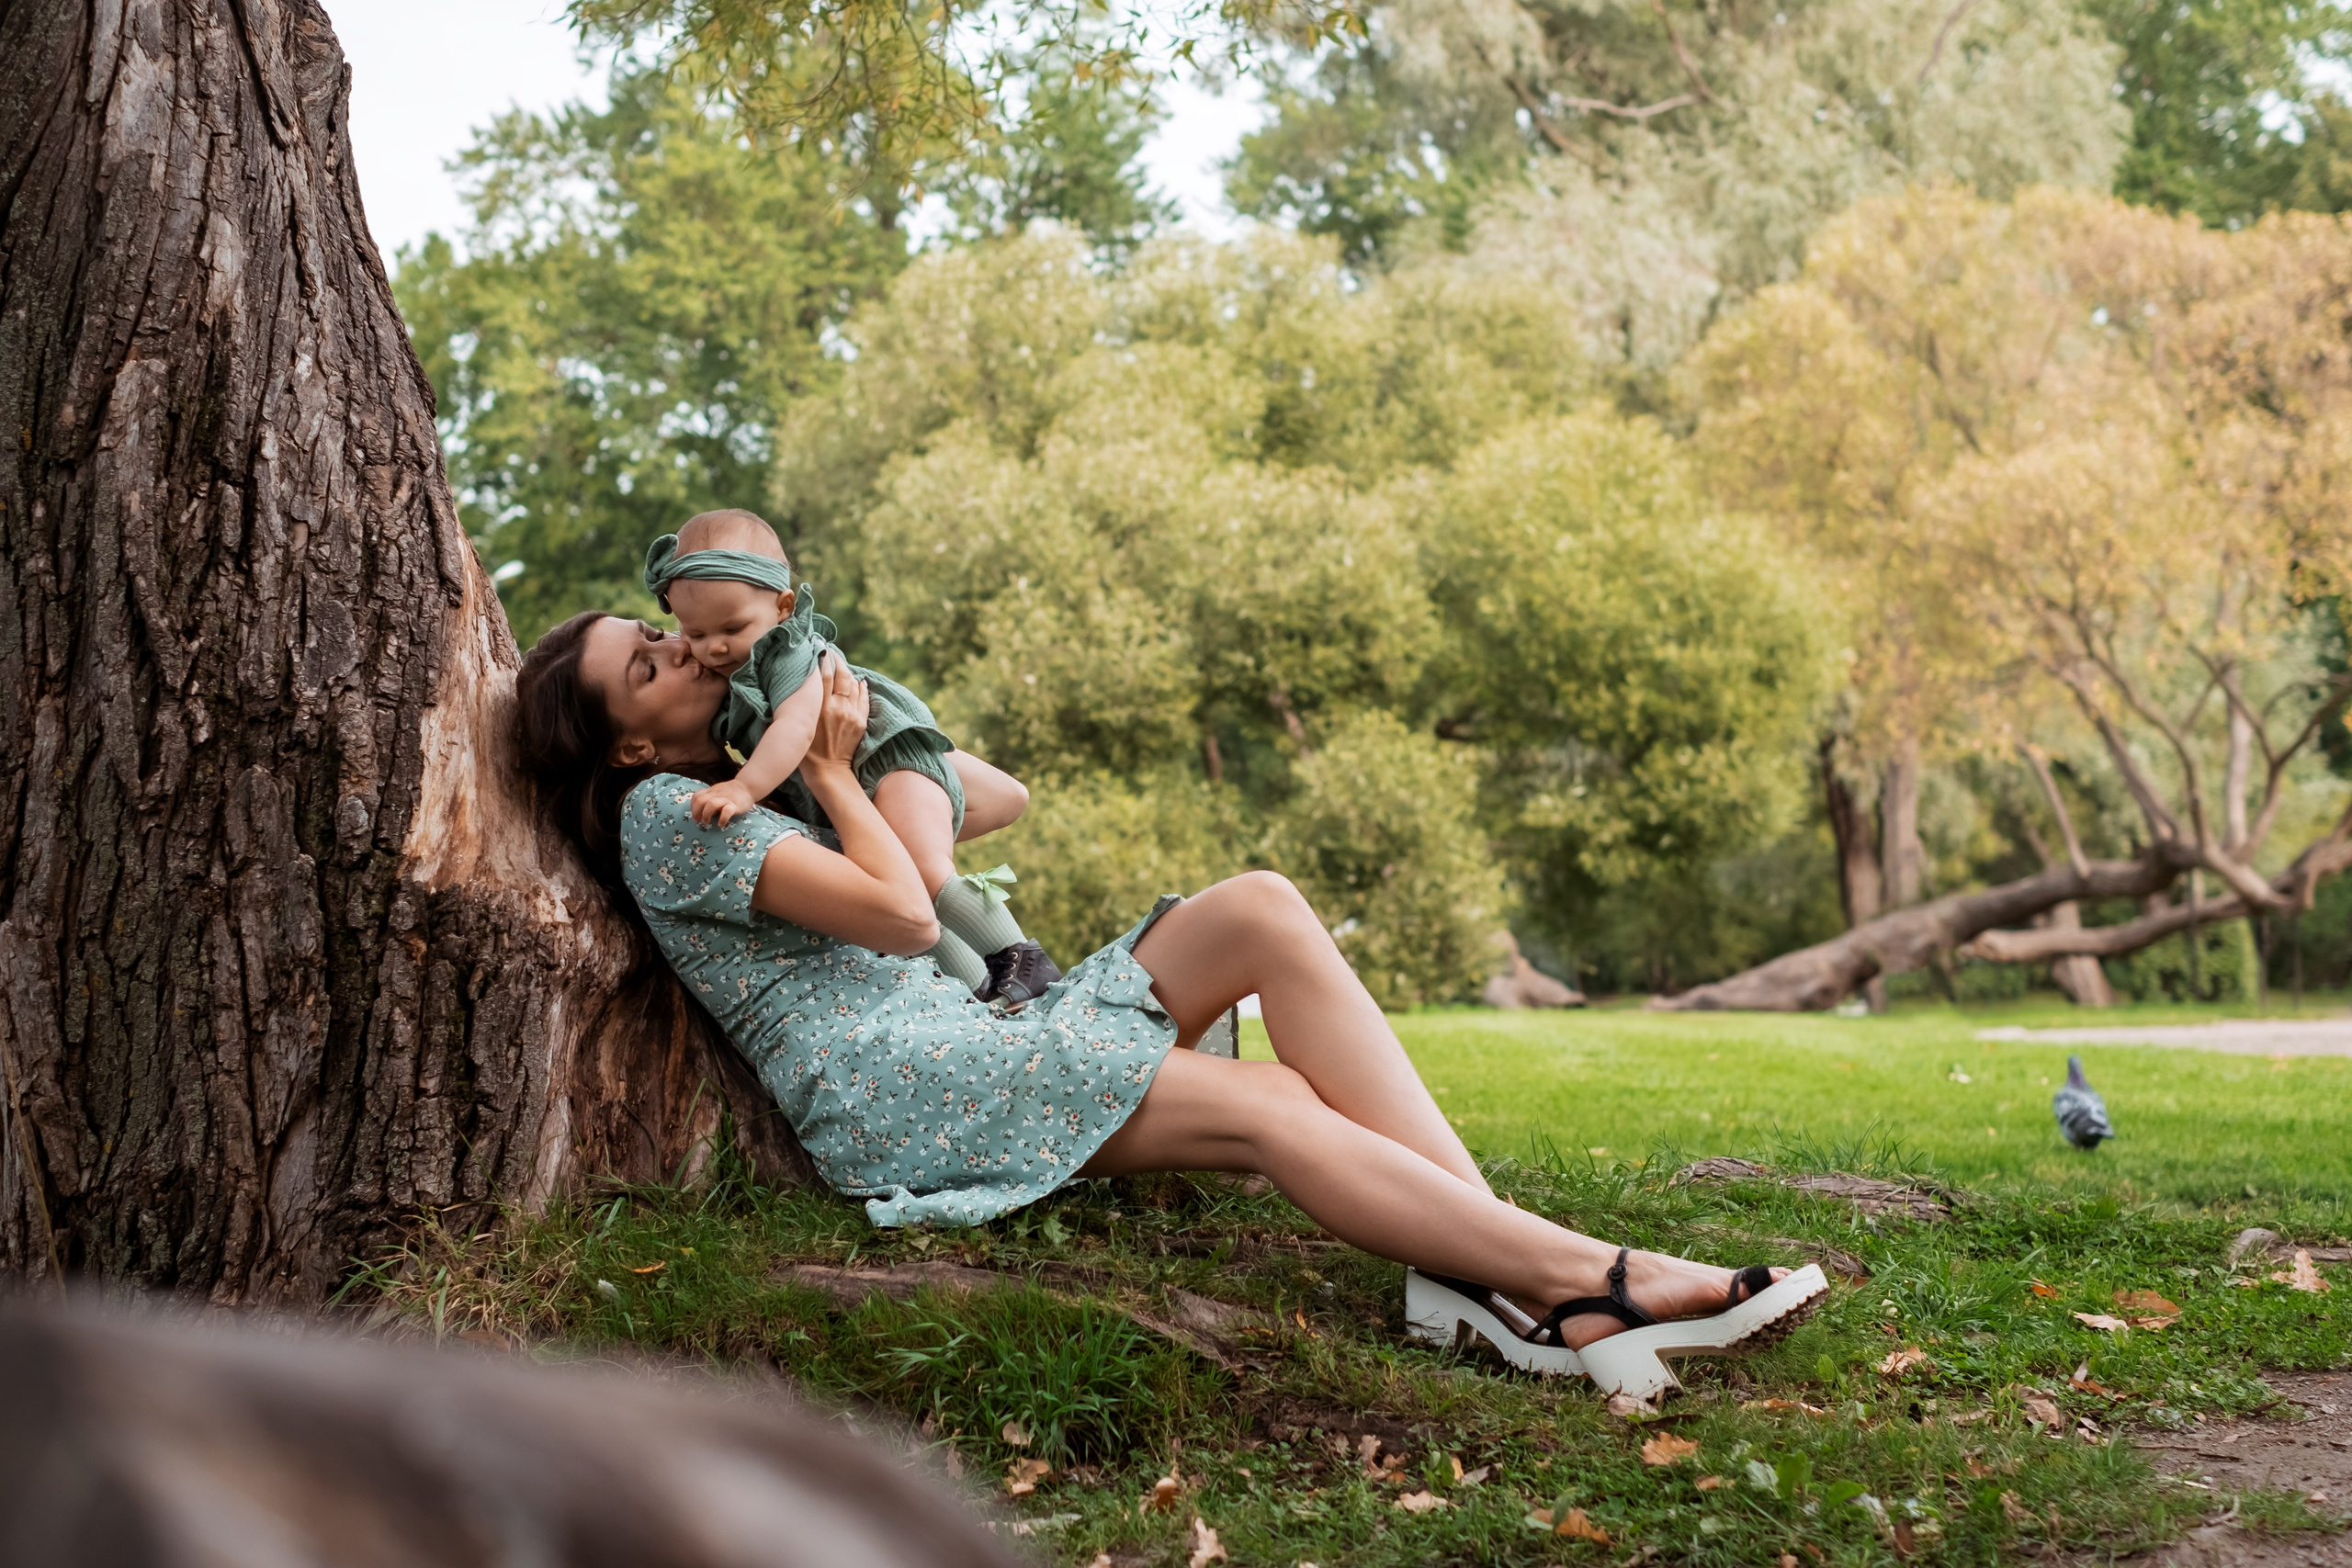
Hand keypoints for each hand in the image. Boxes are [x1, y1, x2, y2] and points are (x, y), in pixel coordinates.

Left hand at [689, 778, 759, 827]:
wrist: (748, 787)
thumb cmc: (731, 793)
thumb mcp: (718, 792)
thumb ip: (709, 798)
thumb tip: (700, 812)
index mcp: (711, 791)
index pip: (696, 796)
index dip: (693, 807)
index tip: (695, 816)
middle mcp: (717, 794)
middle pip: (700, 800)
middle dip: (696, 813)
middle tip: (699, 821)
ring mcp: (726, 799)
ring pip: (711, 804)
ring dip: (706, 815)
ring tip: (707, 823)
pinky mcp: (736, 805)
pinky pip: (727, 811)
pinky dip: (722, 819)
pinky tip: (721, 824)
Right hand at [805, 650, 868, 771]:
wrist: (828, 771)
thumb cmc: (806, 752)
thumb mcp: (798, 726)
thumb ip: (797, 707)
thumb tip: (791, 689)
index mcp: (819, 708)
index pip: (824, 676)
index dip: (823, 659)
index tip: (820, 648)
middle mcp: (837, 708)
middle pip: (841, 675)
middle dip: (837, 660)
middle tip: (831, 652)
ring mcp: (851, 714)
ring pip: (853, 684)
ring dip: (848, 672)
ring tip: (842, 665)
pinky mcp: (860, 721)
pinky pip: (864, 698)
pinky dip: (861, 687)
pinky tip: (859, 680)